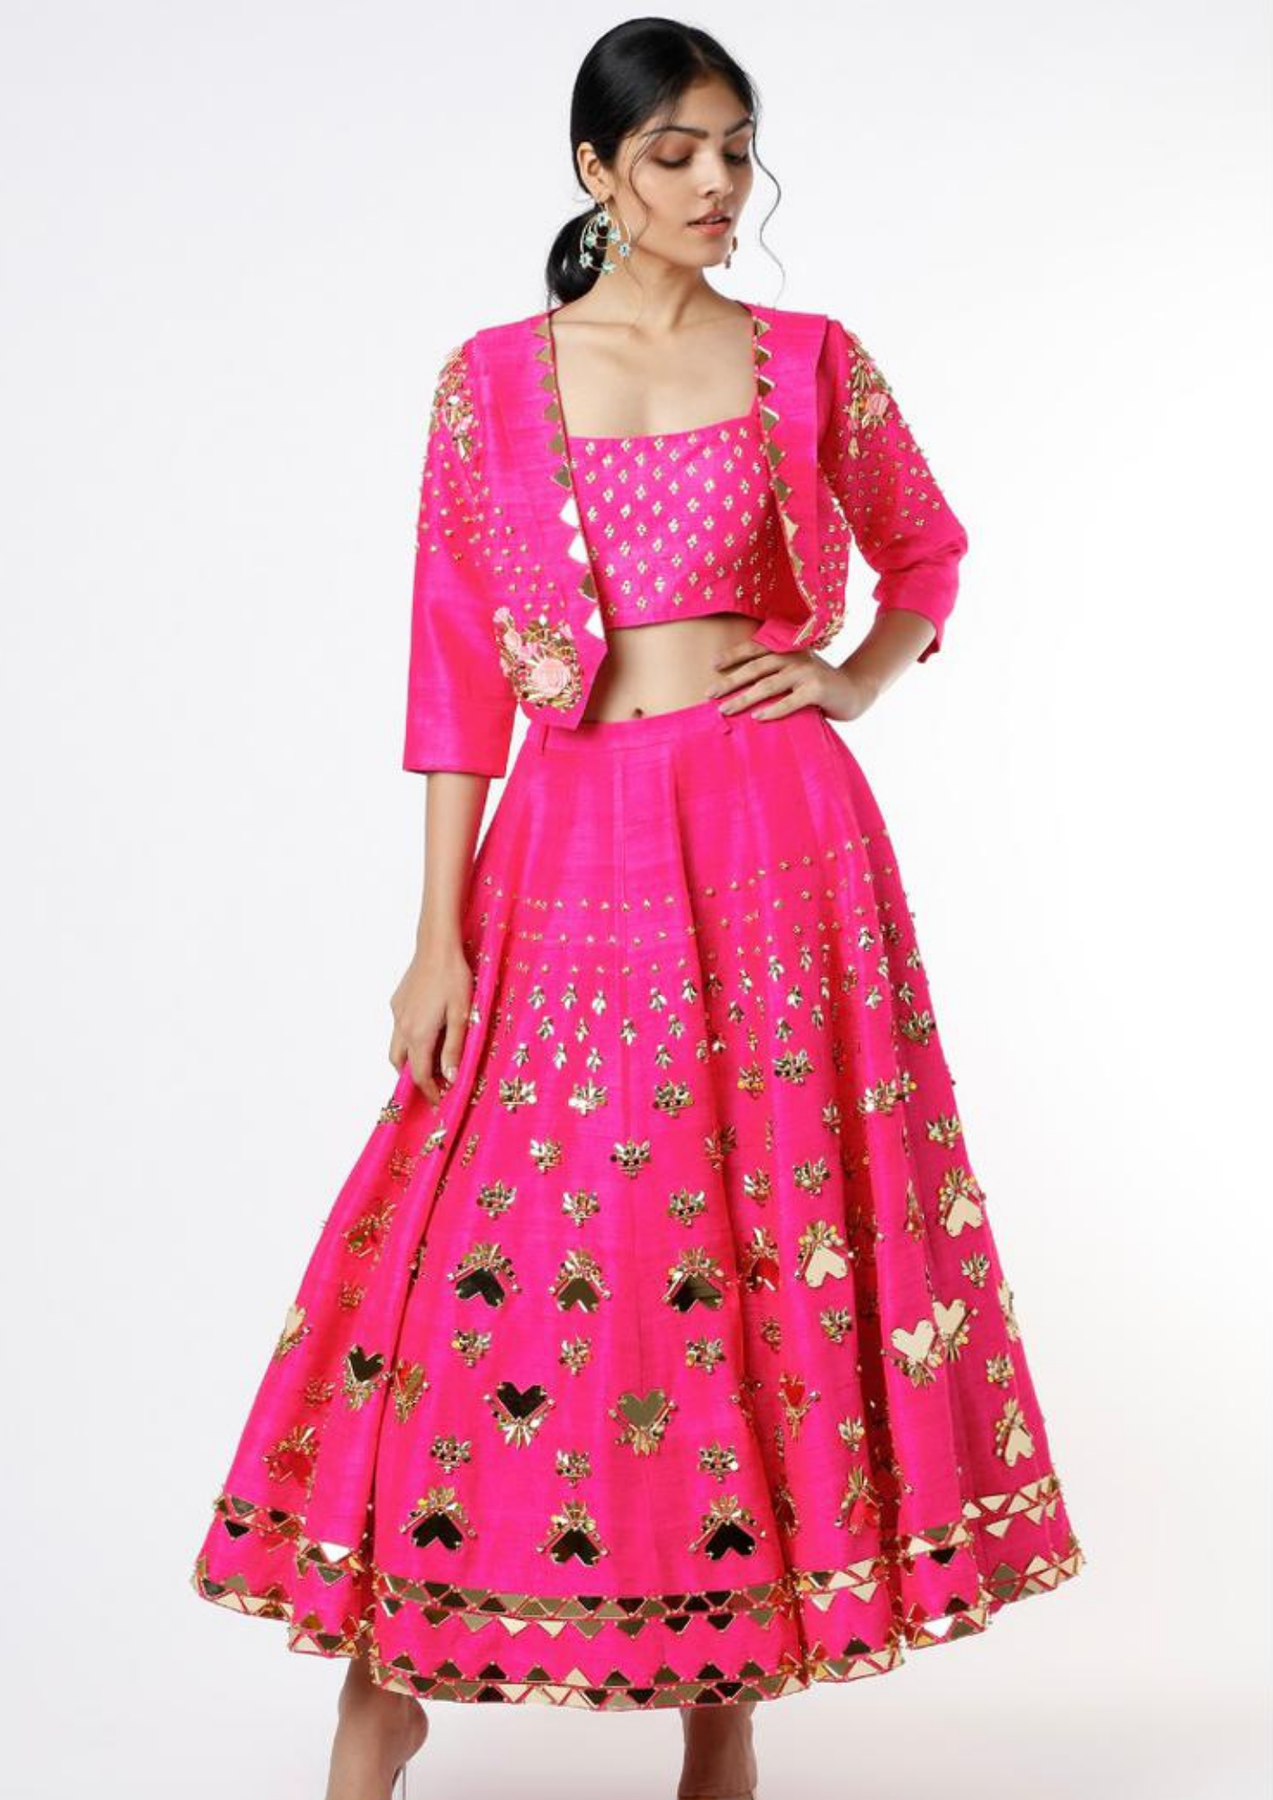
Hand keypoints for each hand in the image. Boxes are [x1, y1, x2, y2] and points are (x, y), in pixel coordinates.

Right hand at [389, 939, 473, 1104]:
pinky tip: (427, 1030)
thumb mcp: (462, 1016)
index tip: (439, 1100)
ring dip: (408, 1060)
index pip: (419, 1075)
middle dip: (414, 1078)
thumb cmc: (454, 979)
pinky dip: (408, 1040)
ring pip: (395, 1047)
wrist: (437, 947)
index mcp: (419, 1034)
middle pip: (400, 1065)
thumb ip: (454, 1049)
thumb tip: (450, 1078)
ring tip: (430, 1060)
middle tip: (434, 1083)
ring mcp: (397, 1014)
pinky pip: (398, 1028)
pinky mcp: (396, 1002)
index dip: (429, 1091)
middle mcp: (402, 1027)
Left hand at [705, 638, 879, 723]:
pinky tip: (758, 718)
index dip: (733, 655)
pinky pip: (791, 701)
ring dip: (744, 698)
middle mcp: (795, 656)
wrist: (854, 690)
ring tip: (725, 710)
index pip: (755, 649)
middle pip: (756, 668)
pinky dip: (774, 709)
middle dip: (730, 681)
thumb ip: (774, 671)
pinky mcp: (817, 689)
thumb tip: (739, 686)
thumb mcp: (795, 671)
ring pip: (768, 684)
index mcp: (787, 648)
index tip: (712, 665)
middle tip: (709, 694)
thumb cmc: (817, 684)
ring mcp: (806, 671)